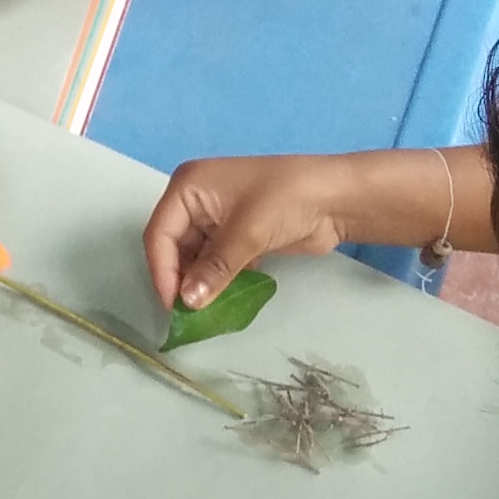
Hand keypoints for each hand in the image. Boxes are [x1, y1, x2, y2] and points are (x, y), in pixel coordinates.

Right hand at [141, 153, 362, 310]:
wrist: (338, 197)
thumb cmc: (287, 199)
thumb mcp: (247, 232)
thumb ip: (215, 268)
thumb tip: (188, 302)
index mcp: (188, 186)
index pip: (160, 233)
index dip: (163, 270)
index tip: (173, 304)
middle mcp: (197, 200)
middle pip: (174, 246)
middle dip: (181, 277)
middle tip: (189, 312)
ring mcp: (217, 217)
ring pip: (195, 257)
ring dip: (200, 282)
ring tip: (207, 309)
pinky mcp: (237, 234)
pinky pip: (216, 261)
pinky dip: (218, 279)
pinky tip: (226, 297)